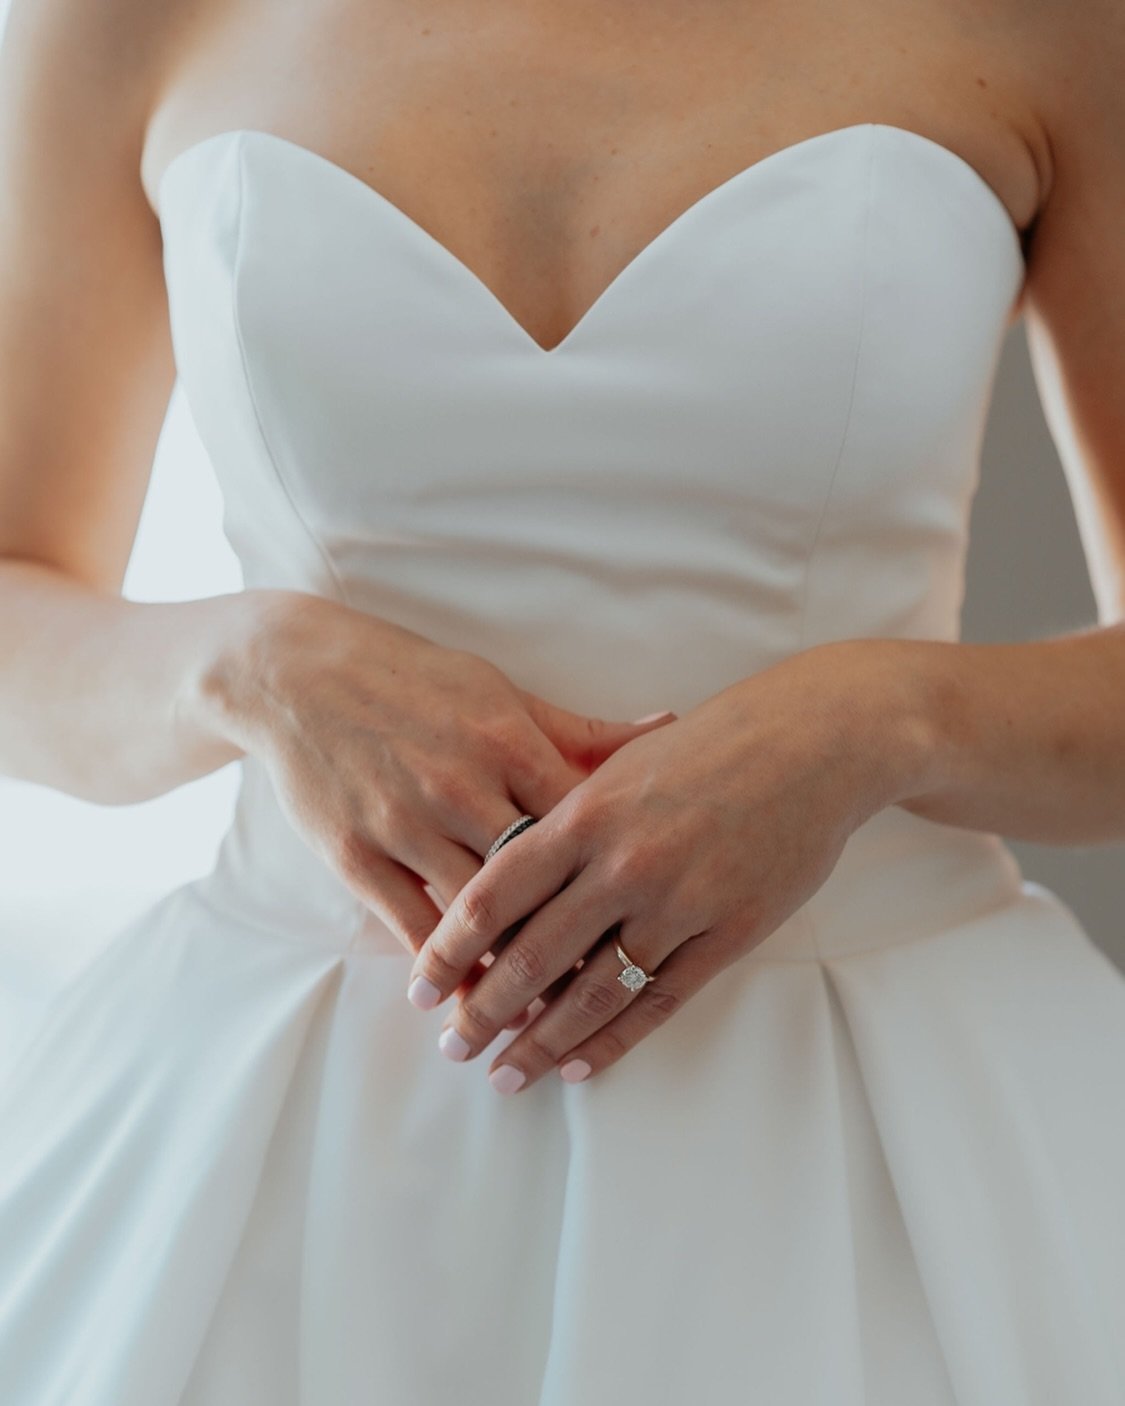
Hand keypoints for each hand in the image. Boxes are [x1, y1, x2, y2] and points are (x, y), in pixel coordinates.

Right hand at [209, 592, 678, 995]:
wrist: (297, 674)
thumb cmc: (414, 679)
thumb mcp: (500, 692)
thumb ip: (579, 730)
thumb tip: (663, 728)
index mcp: (508, 741)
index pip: (583, 826)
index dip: (617, 879)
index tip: (646, 921)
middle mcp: (462, 786)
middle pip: (537, 883)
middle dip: (575, 942)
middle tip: (610, 993)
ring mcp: (405, 824)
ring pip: (478, 917)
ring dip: (515, 973)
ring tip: (548, 1019)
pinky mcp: (355, 854)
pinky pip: (411, 926)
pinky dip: (446, 968)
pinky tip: (469, 1000)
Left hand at [406, 641, 923, 1089]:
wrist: (812, 741)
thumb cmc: (710, 744)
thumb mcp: (622, 762)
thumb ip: (565, 817)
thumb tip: (502, 872)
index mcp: (585, 813)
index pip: (495, 893)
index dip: (450, 945)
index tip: (421, 984)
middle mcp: (622, 863)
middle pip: (533, 954)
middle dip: (483, 1009)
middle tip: (450, 1046)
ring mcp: (678, 902)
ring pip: (592, 992)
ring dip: (540, 1042)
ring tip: (503, 1075)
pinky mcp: (730, 933)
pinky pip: (660, 1001)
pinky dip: (614, 1040)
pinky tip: (579, 1067)